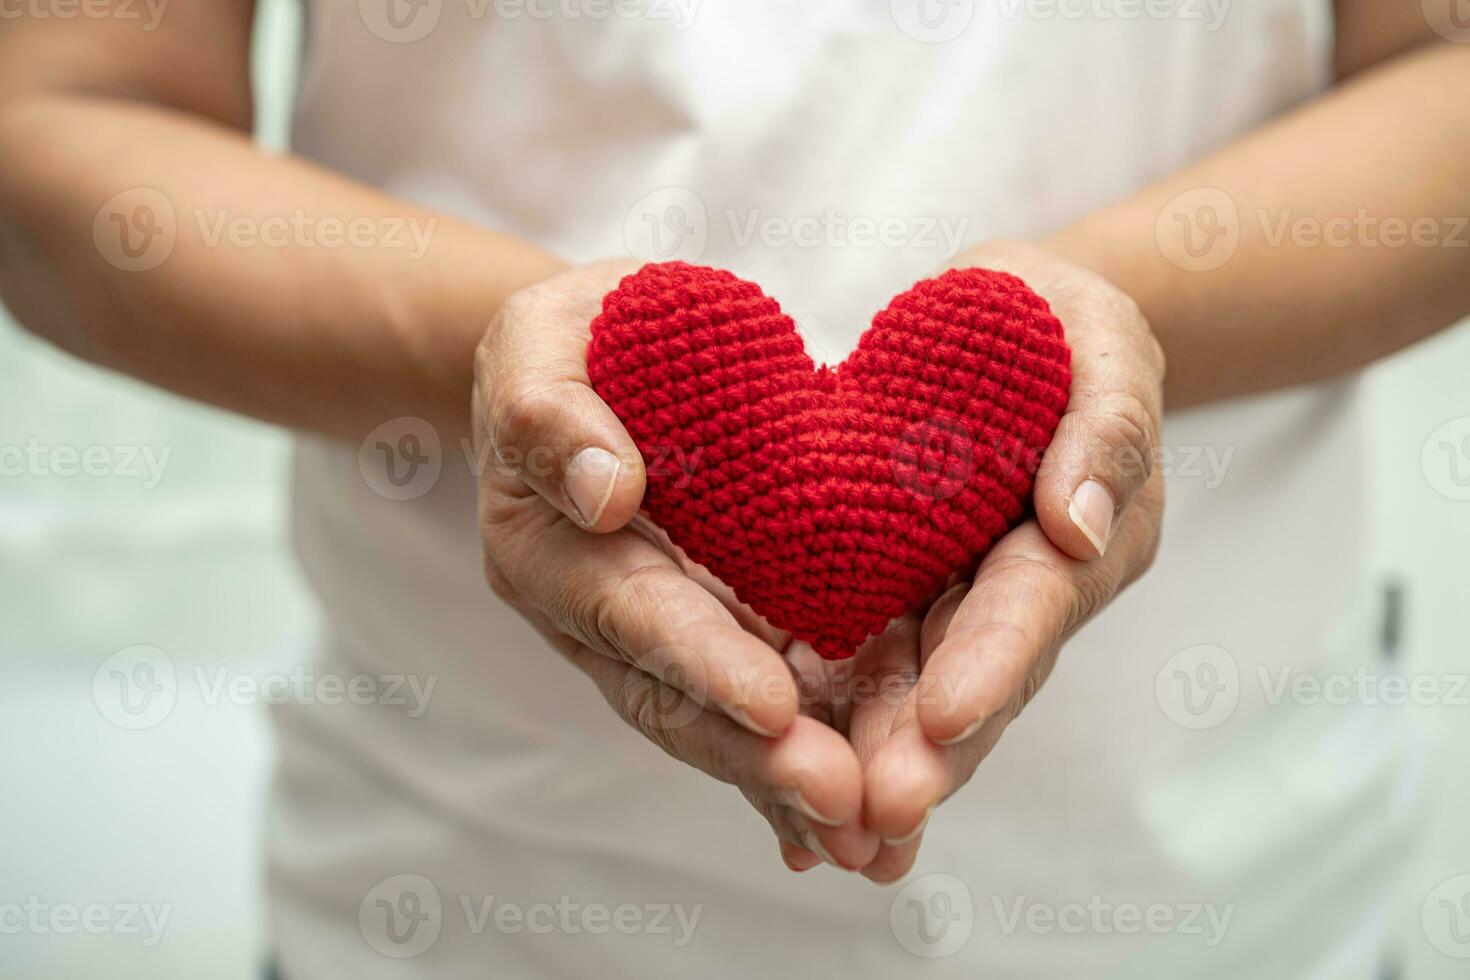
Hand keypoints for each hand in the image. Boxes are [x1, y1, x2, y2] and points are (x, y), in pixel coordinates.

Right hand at [472, 261, 878, 869]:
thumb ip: (553, 414)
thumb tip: (605, 493)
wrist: (599, 363)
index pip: (626, 609)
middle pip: (674, 699)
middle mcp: (594, 617)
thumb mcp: (542, 342)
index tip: (772, 701)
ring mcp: (654, 643)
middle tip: (843, 802)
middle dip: (755, 756)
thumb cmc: (575, 340)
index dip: (697, 657)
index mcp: (546, 548)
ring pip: (717, 727)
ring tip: (873, 839)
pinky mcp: (711, 644)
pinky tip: (868, 829)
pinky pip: (756, 715)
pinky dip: (804, 766)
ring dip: (789, 785)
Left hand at [780, 241, 1166, 880]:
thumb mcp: (1096, 338)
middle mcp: (1014, 593)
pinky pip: (854, 669)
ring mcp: (949, 607)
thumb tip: (1078, 526)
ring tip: (825, 832)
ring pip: (907, 694)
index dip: (992, 663)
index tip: (944, 719)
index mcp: (1079, 539)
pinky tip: (779, 795)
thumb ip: (1105, 425)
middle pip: (971, 679)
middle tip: (878, 812)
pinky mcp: (888, 602)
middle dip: (926, 749)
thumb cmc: (1050, 322)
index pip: (1032, 606)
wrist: (997, 331)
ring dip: (871, 762)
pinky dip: (825, 728)